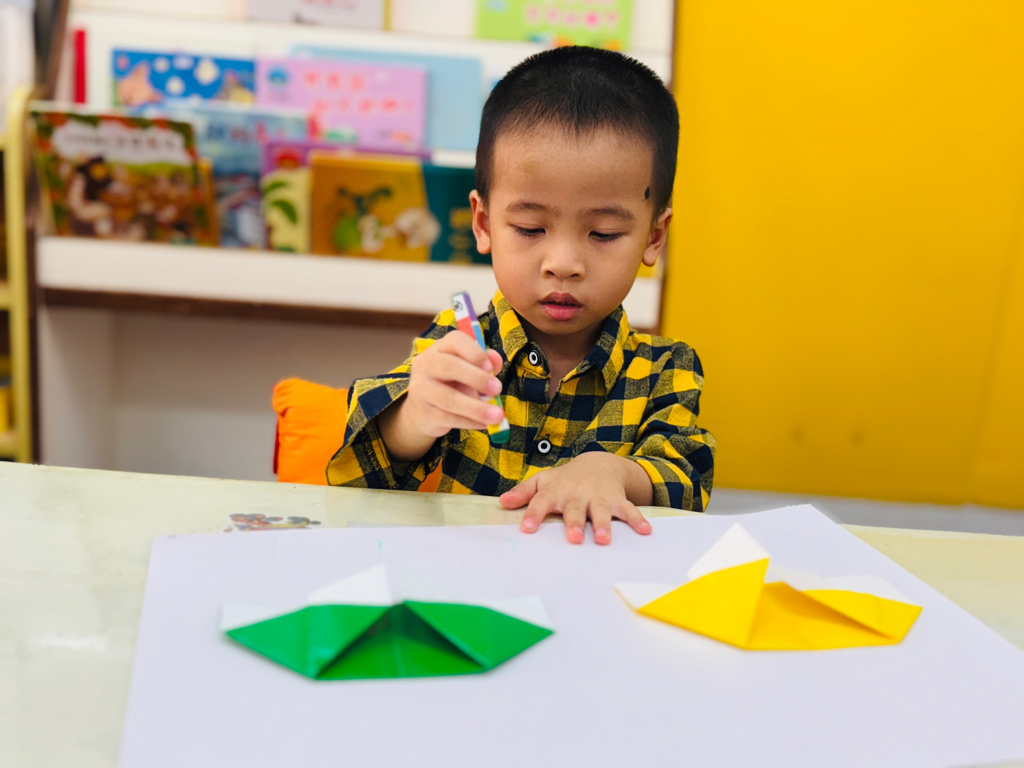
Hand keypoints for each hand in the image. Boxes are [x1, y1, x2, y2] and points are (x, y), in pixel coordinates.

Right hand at [380, 331, 504, 460]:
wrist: (422, 409)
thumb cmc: (451, 382)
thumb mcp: (467, 369)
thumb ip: (484, 363)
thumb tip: (495, 360)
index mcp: (440, 348)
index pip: (455, 340)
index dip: (474, 352)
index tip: (490, 367)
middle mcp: (426, 364)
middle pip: (450, 367)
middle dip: (477, 378)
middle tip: (497, 389)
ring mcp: (421, 389)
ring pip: (449, 398)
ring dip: (476, 408)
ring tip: (497, 415)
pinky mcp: (423, 412)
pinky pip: (448, 418)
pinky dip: (469, 422)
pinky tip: (484, 424)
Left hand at [499, 452, 653, 544]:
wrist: (597, 463)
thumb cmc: (564, 480)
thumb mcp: (542, 482)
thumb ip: (524, 493)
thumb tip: (502, 502)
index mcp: (556, 491)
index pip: (541, 502)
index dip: (533, 515)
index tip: (526, 529)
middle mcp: (577, 495)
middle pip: (575, 510)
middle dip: (574, 523)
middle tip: (573, 538)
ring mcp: (598, 497)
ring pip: (601, 511)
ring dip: (604, 525)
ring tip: (604, 539)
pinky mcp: (616, 500)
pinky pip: (628, 510)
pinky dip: (638, 520)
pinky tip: (645, 531)